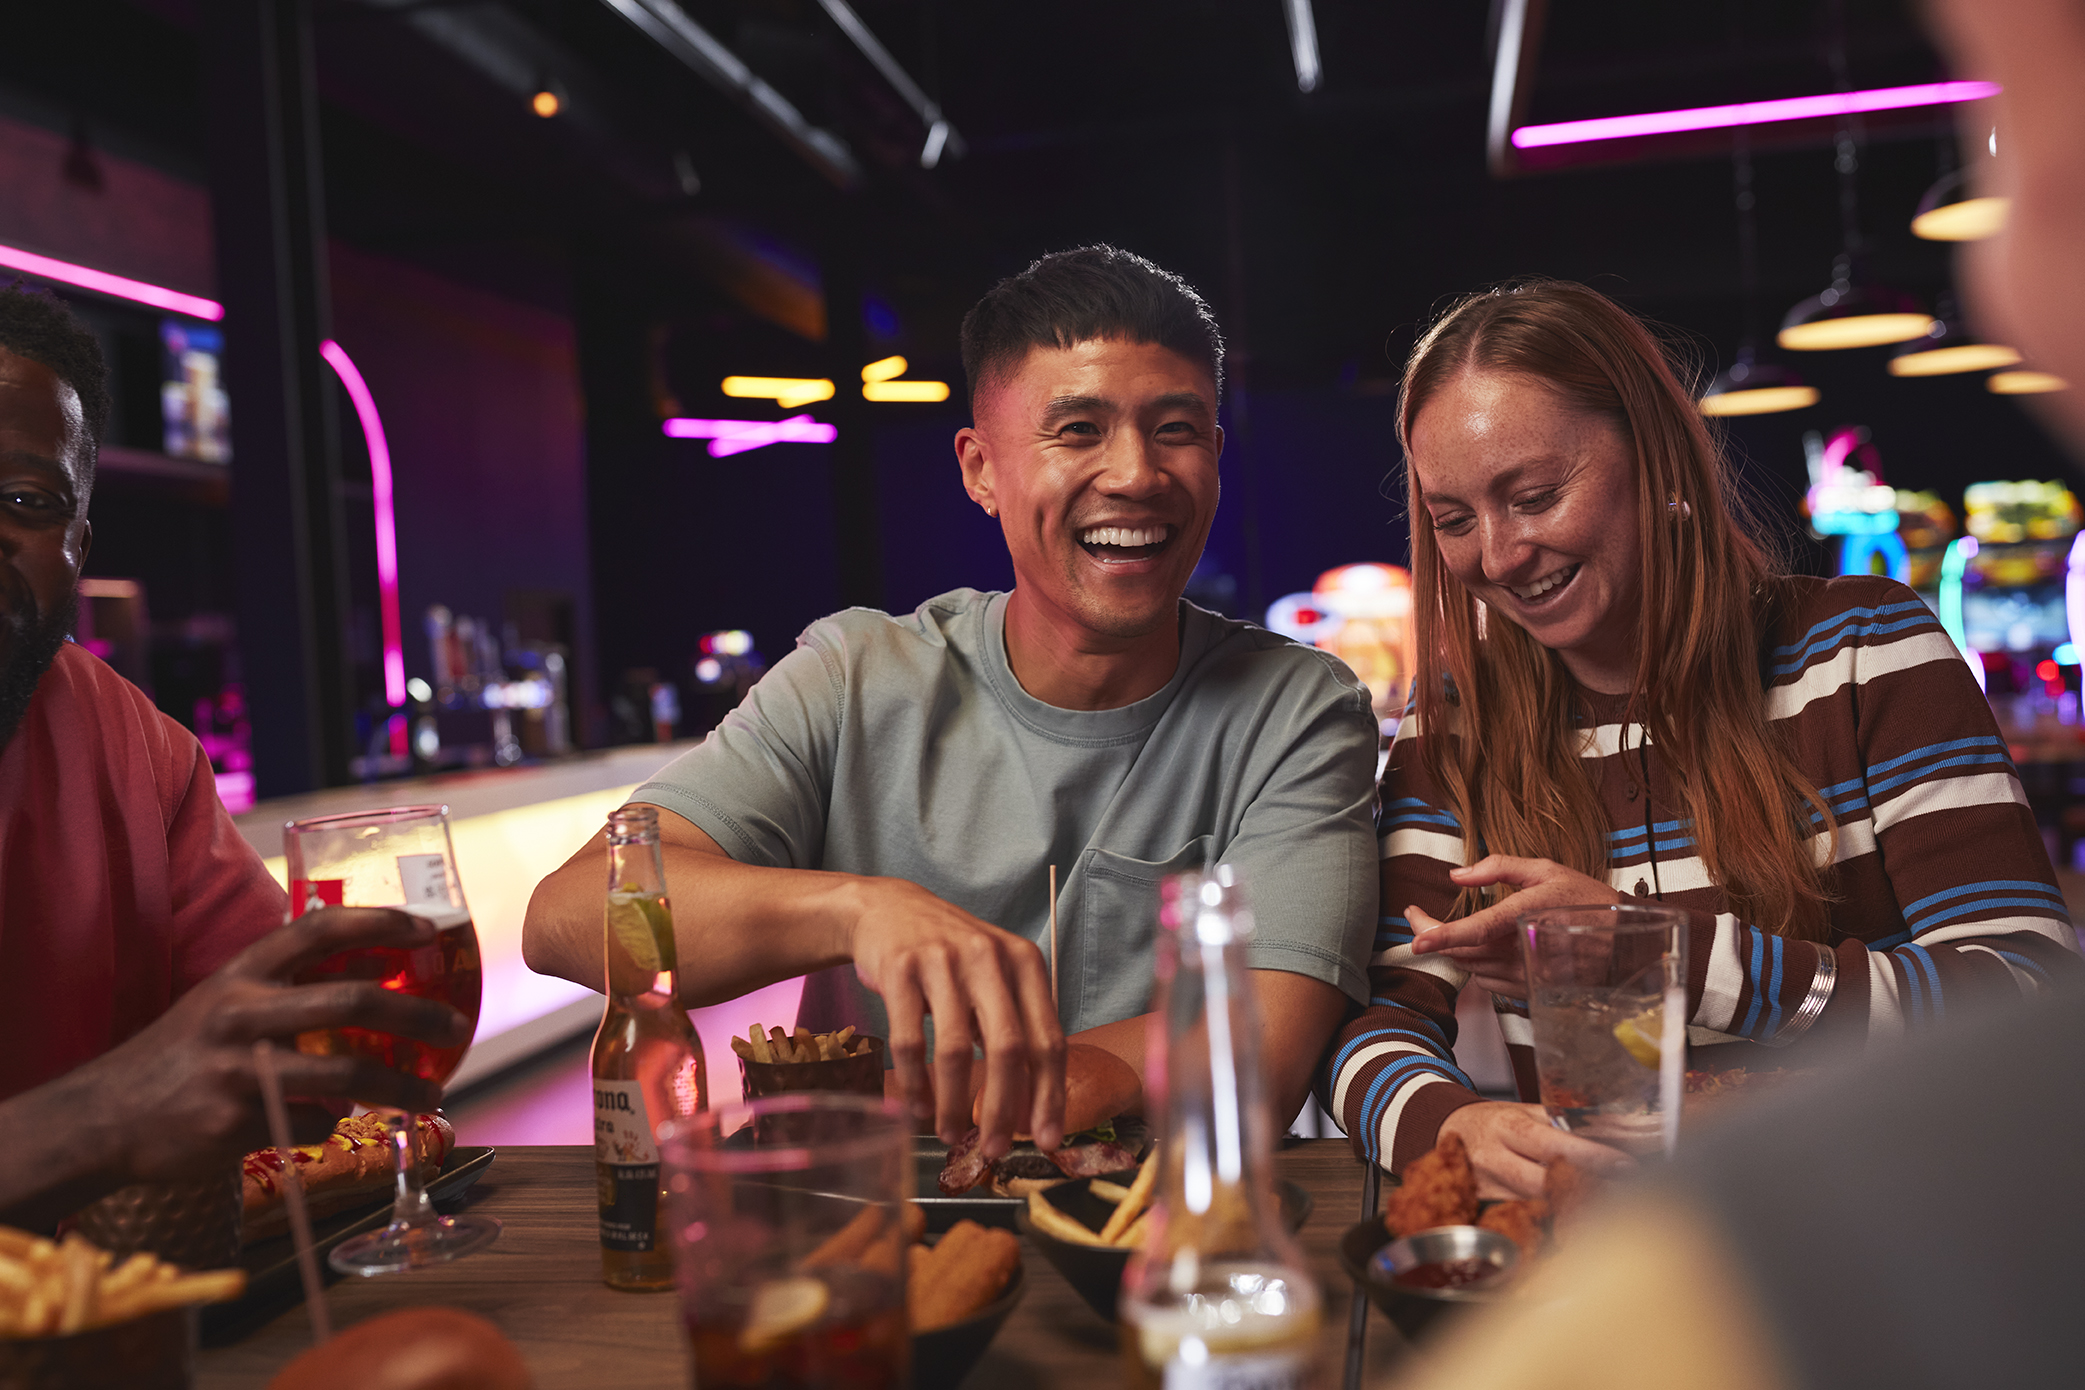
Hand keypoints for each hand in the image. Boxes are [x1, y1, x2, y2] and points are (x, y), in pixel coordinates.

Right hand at [73, 907, 472, 1185]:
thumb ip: (285, 989)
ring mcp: (240, 1070)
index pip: (320, 928)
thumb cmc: (181, 1054)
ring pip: (348, 1076)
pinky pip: (312, 1123)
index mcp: (242, 972)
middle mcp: (242, 1012)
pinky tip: (329, 1122)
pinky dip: (331, 1123)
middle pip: (354, 1002)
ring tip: (432, 1093)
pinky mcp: (238, 1123)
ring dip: (402, 1087)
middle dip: (418, 1015)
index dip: (380, 922)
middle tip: (456, 1027)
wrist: (103, 1119)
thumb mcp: (223, 1000)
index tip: (429, 929)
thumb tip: (372, 986)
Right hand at [846, 878, 1063, 1158]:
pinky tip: (917, 1107)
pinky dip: (914, 1083)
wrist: (889, 910)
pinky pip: (910, 1041)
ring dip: (953, 1103)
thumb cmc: (951, 955)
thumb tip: (1033, 1106)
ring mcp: (944, 961)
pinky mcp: (901, 969)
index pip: (1048, 1039)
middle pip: (1009, 1048)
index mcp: (1025, 963)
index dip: (1050, 1095)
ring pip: (956, 1050)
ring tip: (950, 1134)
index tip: (1048, 1139)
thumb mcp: (995, 976)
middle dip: (1005, 1109)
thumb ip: (1016, 1026)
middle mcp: (989, 958)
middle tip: (997, 1150)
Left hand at [1409, 855, 1620, 996]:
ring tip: (1453, 930)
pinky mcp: (1527, 992)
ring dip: (1456, 950)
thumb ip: (1499, 868)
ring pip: (1471, 968)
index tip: (1417, 937)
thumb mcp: (1546, 871)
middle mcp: (1521, 951)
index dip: (1441, 935)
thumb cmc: (1588, 902)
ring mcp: (1525, 975)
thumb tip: (1458, 874)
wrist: (1624, 945)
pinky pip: (1487, 982)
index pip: (1475, 931)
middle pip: (1461, 952)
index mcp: (1523, 917)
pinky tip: (1486, 949)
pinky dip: (1477, 966)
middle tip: (1418, 917)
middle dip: (1432, 935)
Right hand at [1437, 1101, 1635, 1199]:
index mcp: (1507, 1127)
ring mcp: (1488, 1186)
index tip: (1624, 1164)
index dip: (1590, 1156)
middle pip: (1544, 1182)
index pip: (1552, 1144)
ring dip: (1574, 1204)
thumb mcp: (1524, 1111)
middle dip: (1587, 1188)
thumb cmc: (1494, 1121)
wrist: (1447, 1131)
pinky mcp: (1485, 1206)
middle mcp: (1494, 1158)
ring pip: (1537, 1204)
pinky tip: (1577, 1216)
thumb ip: (1563, 1121)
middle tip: (1626, 1192)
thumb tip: (1614, 1128)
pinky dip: (1553, 1216)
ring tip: (1611, 1204)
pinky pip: (1525, 1215)